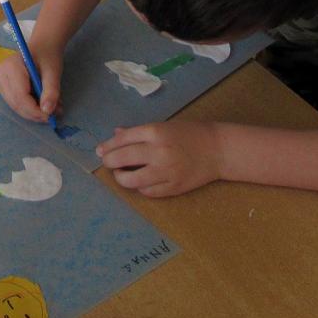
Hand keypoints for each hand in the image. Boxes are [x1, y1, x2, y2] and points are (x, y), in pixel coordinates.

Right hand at [0, 46, 62, 123]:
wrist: (42, 48)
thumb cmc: (47, 56)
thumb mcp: (53, 72)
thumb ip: (51, 91)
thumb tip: (47, 111)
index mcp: (10, 66)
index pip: (20, 96)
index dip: (34, 110)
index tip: (50, 116)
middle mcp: (0, 74)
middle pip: (16, 103)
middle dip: (34, 113)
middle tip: (53, 115)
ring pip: (15, 106)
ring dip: (33, 112)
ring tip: (51, 108)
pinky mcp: (3, 87)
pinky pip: (15, 103)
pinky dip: (30, 108)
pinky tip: (42, 103)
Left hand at [97, 120, 222, 197]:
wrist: (217, 149)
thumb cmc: (188, 134)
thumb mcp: (162, 126)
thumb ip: (138, 132)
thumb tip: (115, 135)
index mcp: (155, 131)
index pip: (122, 140)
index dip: (108, 146)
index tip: (100, 150)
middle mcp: (158, 151)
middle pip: (122, 158)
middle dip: (109, 161)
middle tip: (107, 162)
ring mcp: (166, 171)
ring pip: (132, 180)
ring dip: (121, 178)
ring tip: (121, 174)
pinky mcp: (174, 187)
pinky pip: (148, 191)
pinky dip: (140, 187)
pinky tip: (140, 181)